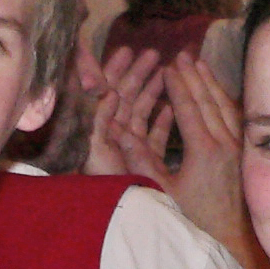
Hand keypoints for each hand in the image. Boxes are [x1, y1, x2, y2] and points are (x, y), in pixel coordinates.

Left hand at [83, 46, 167, 174]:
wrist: (119, 218)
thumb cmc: (104, 183)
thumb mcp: (97, 147)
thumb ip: (98, 116)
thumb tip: (104, 87)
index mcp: (97, 125)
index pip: (105, 90)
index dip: (115, 69)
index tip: (129, 50)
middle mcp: (110, 133)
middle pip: (124, 96)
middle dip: (139, 73)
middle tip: (155, 53)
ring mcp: (127, 147)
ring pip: (140, 111)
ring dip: (152, 91)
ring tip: (167, 72)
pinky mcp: (142, 161)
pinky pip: (151, 136)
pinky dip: (161, 120)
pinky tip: (172, 106)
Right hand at [116, 55, 242, 247]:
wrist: (228, 241)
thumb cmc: (191, 221)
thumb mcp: (160, 193)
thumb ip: (140, 162)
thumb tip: (119, 132)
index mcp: (204, 151)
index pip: (188, 107)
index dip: (176, 85)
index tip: (167, 66)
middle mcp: (224, 144)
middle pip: (208, 100)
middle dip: (193, 75)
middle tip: (181, 55)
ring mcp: (236, 148)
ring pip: (224, 106)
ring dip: (211, 83)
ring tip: (199, 63)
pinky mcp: (242, 155)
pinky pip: (234, 118)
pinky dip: (224, 99)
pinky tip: (219, 92)